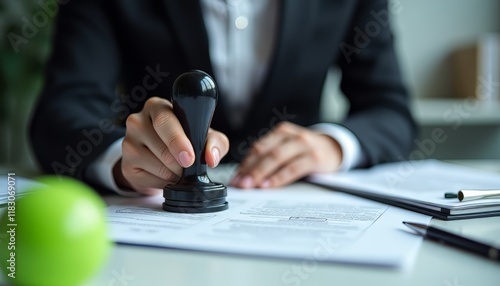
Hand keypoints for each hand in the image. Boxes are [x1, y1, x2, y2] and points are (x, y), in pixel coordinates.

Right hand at [114, 97, 229, 194]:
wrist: (162, 157)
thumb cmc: (186, 140)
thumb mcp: (205, 136)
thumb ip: (215, 142)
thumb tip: (211, 158)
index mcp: (157, 107)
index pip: (164, 120)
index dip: (178, 140)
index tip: (189, 157)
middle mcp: (137, 121)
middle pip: (161, 147)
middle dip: (179, 162)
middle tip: (188, 166)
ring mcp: (129, 143)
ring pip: (157, 165)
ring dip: (174, 173)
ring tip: (178, 169)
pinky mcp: (126, 165)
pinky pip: (150, 180)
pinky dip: (164, 182)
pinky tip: (166, 175)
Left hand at [232, 122, 341, 188]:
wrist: (336, 149)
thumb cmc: (306, 152)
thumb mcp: (288, 148)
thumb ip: (270, 158)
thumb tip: (246, 177)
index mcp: (281, 132)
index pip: (258, 148)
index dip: (245, 163)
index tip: (235, 178)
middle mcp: (292, 135)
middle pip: (265, 152)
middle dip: (250, 169)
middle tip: (239, 184)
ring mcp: (304, 145)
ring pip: (277, 158)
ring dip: (261, 173)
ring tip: (251, 186)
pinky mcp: (315, 157)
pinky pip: (293, 168)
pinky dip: (279, 177)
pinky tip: (269, 185)